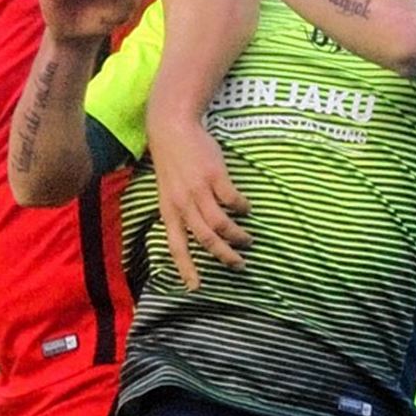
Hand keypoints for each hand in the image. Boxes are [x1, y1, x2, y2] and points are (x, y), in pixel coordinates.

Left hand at [147, 116, 251, 289]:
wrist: (172, 128)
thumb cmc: (172, 161)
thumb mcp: (167, 190)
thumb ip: (179, 210)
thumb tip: (196, 233)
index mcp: (168, 210)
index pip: (175, 245)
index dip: (185, 268)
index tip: (195, 287)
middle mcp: (182, 204)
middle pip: (205, 240)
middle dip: (224, 256)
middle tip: (239, 265)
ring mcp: (199, 190)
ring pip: (220, 224)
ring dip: (237, 236)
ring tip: (248, 240)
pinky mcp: (215, 176)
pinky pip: (233, 201)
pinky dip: (242, 208)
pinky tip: (246, 208)